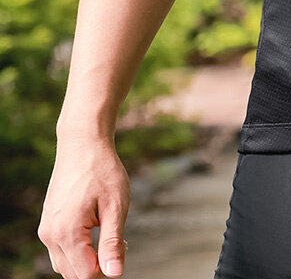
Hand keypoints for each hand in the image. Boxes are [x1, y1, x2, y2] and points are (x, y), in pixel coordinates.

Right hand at [38, 134, 130, 278]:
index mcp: (67, 233)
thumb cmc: (103, 171)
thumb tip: (115, 273)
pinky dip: (78, 249)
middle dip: (97, 265)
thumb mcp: (116, 206)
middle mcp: (50, 235)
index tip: (124, 248)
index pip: (85, 274)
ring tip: (110, 233)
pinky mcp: (48, 222)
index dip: (107, 269)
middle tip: (121, 242)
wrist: (83, 144)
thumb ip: (112, 242)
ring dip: (87, 259)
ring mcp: (46, 229)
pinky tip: (96, 228)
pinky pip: (61, 249)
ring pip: (65, 263)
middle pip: (73, 272)